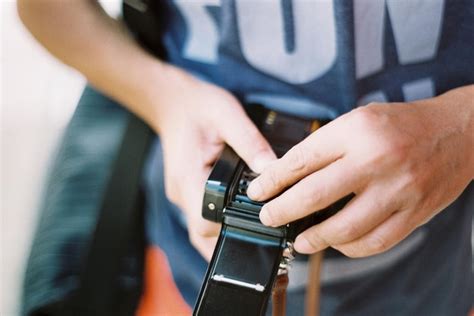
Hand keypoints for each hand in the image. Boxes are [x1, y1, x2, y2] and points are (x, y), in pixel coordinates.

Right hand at [153, 66, 275, 259]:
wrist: (172, 100)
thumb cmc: (197, 106)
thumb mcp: (228, 116)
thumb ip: (250, 142)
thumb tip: (273, 169)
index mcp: (189, 177)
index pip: (203, 224)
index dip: (228, 234)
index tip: (254, 232)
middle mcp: (181, 191)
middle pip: (201, 235)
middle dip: (228, 242)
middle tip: (260, 242)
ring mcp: (181, 193)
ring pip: (199, 230)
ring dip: (222, 236)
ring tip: (252, 235)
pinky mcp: (186, 190)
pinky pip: (201, 215)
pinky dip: (217, 222)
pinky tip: (236, 216)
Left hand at [247, 86, 472, 257]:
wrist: (457, 131)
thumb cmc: (400, 124)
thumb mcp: (357, 120)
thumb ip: (325, 146)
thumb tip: (287, 176)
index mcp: (356, 130)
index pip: (301, 160)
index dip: (272, 180)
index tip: (256, 192)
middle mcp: (376, 160)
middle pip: (314, 195)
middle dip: (281, 211)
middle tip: (267, 217)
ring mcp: (397, 190)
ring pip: (343, 227)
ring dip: (313, 238)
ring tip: (298, 240)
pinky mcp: (414, 213)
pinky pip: (375, 242)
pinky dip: (349, 248)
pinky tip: (336, 243)